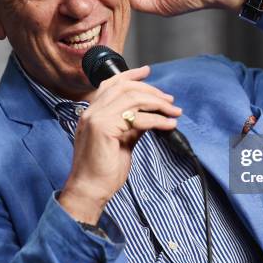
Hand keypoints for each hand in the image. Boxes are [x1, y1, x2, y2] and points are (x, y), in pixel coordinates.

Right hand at [59, 66, 181, 223]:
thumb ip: (131, 125)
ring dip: (158, 104)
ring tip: (173, 113)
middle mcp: (91, 111)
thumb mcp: (121, 141)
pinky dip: (157, 120)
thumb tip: (149, 114)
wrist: (89, 190)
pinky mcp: (104, 128)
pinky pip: (137, 118)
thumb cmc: (103, 170)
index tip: (147, 71)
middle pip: (125, 87)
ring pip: (132, 99)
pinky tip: (168, 125)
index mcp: (92, 112)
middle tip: (169, 101)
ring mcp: (95, 118)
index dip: (130, 75)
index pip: (111, 84)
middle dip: (151, 91)